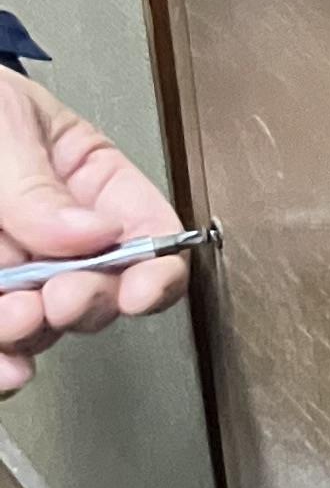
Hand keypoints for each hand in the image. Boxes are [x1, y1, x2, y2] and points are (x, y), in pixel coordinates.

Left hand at [0, 73, 191, 394]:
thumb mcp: (0, 124)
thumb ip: (37, 185)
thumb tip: (92, 233)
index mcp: (84, 181)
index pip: (146, 229)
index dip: (156, 268)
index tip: (139, 291)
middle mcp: (54, 235)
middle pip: (99, 289)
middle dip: (83, 302)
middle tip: (60, 299)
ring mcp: (12, 272)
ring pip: (41, 325)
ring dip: (31, 333)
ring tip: (14, 319)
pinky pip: (0, 340)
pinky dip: (1, 359)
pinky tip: (3, 364)